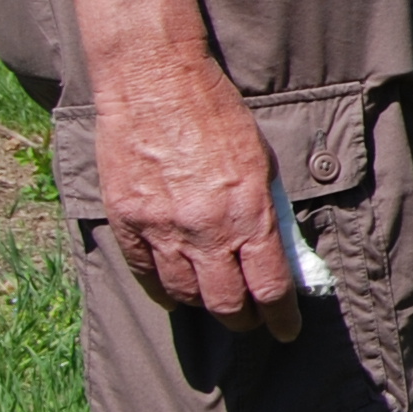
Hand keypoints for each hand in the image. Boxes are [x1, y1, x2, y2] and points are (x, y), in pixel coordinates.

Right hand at [91, 49, 297, 338]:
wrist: (154, 81)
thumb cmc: (216, 112)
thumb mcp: (262, 159)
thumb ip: (267, 207)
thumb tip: (276, 249)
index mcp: (248, 213)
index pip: (269, 286)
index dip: (280, 317)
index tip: (287, 331)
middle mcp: (204, 229)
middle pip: (225, 303)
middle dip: (244, 321)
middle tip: (252, 322)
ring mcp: (160, 228)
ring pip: (183, 295)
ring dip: (204, 307)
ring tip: (217, 307)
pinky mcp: (125, 221)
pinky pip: (144, 274)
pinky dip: (163, 291)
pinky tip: (175, 296)